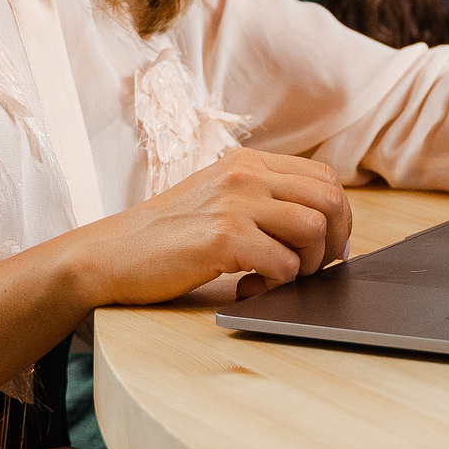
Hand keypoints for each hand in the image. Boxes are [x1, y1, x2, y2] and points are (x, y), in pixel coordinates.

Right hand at [76, 147, 352, 305]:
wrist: (110, 254)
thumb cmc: (166, 236)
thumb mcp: (218, 198)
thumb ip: (263, 201)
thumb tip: (323, 229)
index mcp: (249, 161)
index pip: (325, 178)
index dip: (339, 218)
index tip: (327, 249)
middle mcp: (246, 174)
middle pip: (330, 200)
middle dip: (334, 243)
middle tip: (311, 271)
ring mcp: (235, 203)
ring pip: (313, 229)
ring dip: (307, 265)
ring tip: (275, 279)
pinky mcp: (223, 238)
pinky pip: (284, 263)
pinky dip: (276, 284)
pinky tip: (247, 287)